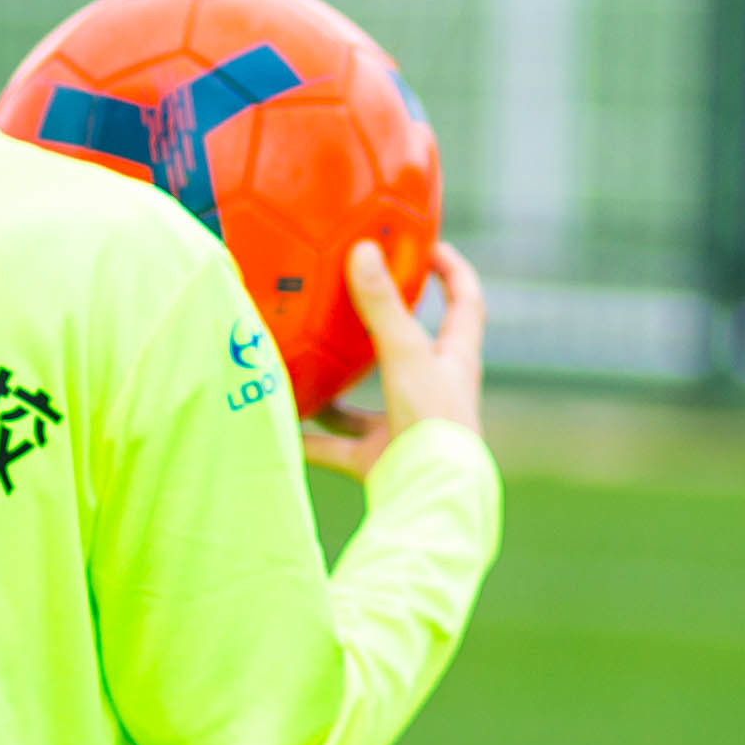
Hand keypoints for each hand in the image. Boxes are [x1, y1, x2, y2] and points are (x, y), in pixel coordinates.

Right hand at [302, 240, 486, 477]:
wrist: (432, 499)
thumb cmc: (433, 423)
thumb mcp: (406, 355)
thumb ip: (382, 306)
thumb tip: (363, 250)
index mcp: (454, 361)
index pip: (465, 304)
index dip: (451, 272)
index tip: (427, 245)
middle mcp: (433, 392)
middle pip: (410, 349)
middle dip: (382, 326)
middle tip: (347, 297)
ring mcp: (405, 428)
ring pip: (367, 402)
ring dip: (337, 390)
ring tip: (303, 364)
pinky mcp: (380, 461)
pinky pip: (336, 447)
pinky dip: (308, 439)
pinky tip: (279, 427)